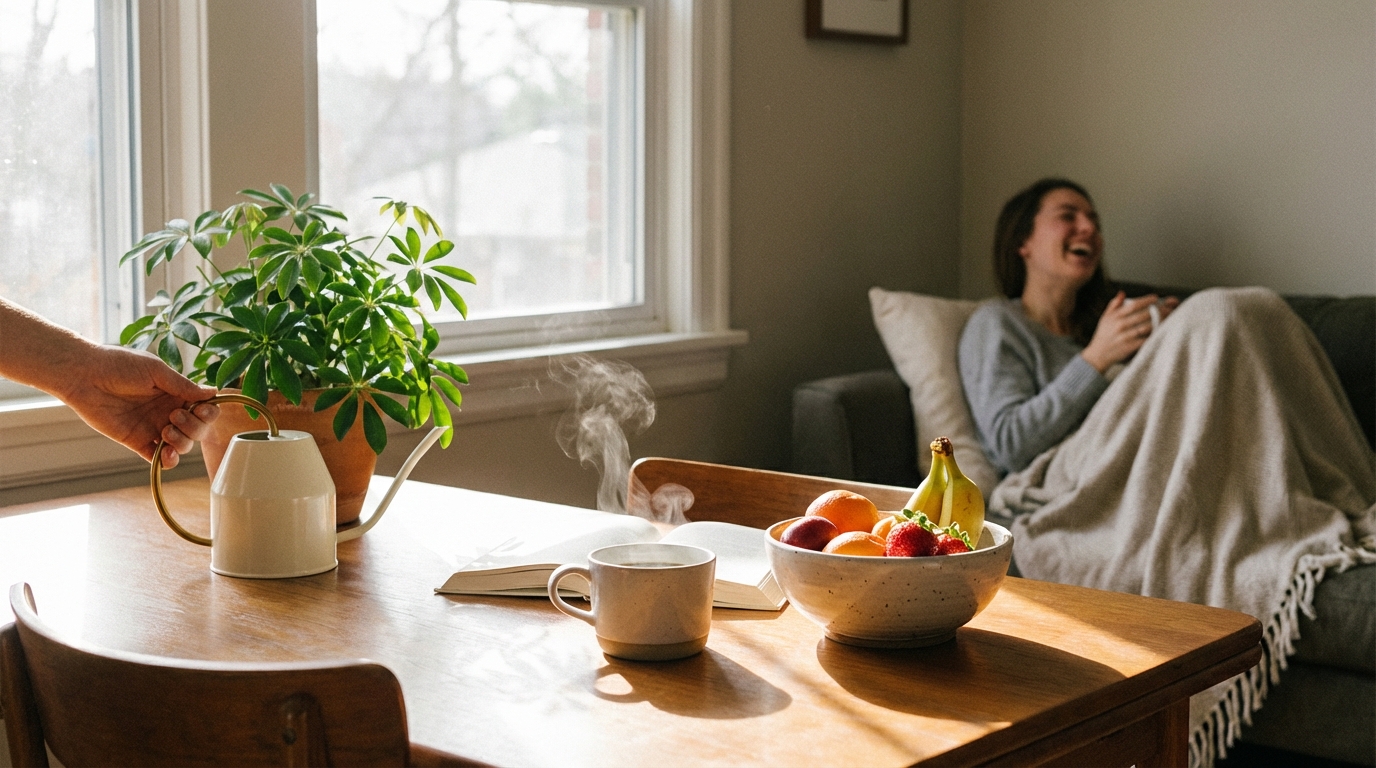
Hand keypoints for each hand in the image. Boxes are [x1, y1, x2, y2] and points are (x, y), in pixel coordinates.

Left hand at [58, 345, 219, 467]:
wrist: (85, 375)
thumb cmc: (119, 365)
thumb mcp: (156, 371)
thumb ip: (183, 386)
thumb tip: (213, 393)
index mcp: (175, 393)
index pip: (204, 409)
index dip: (208, 413)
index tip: (200, 409)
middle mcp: (167, 411)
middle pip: (197, 430)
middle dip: (193, 427)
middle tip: (174, 416)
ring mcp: (153, 427)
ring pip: (182, 446)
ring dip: (181, 443)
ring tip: (165, 431)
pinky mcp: (136, 441)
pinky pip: (157, 458)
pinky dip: (166, 461)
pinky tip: (164, 454)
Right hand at [1081, 292, 1161, 372]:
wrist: (1098, 355)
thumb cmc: (1103, 335)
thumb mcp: (1105, 317)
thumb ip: (1114, 304)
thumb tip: (1122, 293)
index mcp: (1115, 316)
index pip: (1134, 305)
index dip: (1146, 300)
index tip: (1155, 298)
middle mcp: (1120, 325)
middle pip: (1143, 314)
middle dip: (1158, 310)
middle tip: (1167, 307)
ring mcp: (1125, 336)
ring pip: (1147, 326)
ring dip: (1159, 322)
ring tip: (1168, 318)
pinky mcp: (1130, 346)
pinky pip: (1146, 339)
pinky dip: (1154, 335)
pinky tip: (1161, 331)